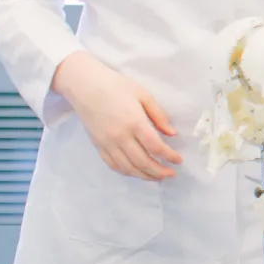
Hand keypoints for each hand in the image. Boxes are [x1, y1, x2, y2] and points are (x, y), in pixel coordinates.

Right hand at [53, 51, 182, 180]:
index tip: (179, 161)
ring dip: (144, 176)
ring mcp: (107, 144)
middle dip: (159, 171)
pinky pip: (113, 165)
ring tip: (157, 177)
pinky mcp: (98, 146)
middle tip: (171, 174)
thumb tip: (172, 134)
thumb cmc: (116, 86)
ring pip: (128, 168)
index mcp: (134, 122)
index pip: (155, 147)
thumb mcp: (143, 94)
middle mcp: (120, 137)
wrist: (85, 86)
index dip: (169, 156)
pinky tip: (136, 172)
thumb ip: (158, 115)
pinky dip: (126, 172)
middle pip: (143, 162)